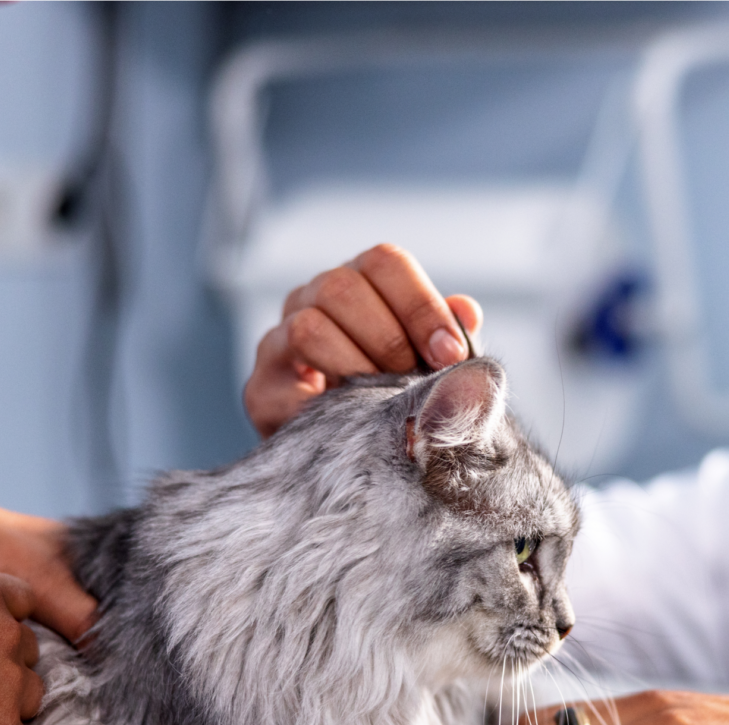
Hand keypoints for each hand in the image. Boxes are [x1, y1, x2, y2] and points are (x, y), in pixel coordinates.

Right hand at [243, 244, 483, 437]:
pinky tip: (352, 418)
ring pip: (309, 326)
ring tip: (383, 399)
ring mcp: (279, 340)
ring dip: (357, 365)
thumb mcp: (428, 366)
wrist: (348, 458)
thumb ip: (447, 338)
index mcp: (358, 283)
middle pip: (342, 286)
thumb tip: (467, 311)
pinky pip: (287, 383)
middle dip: (391, 339)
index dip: (421, 305)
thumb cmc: (392, 397)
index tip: (449, 354)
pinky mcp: (262, 387)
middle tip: (415, 381)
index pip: (384, 262)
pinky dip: (326, 400)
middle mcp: (312, 299)